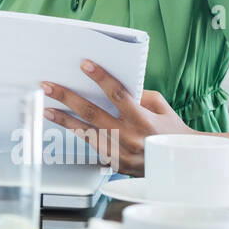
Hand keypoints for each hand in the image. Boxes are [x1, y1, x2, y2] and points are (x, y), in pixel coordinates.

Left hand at [41, 60, 197, 175]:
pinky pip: (91, 146)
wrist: (181, 163)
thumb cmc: (172, 131)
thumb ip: (138, 94)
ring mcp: (120, 153)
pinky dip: (76, 134)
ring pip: (85, 132)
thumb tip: (112, 86)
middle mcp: (130, 137)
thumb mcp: (160, 107)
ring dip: (63, 119)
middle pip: (92, 113)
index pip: (118, 94)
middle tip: (48, 86)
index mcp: (143, 120)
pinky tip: (63, 125)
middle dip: (67, 97)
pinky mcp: (115, 163)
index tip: (85, 64)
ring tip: (46, 108)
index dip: (101, 78)